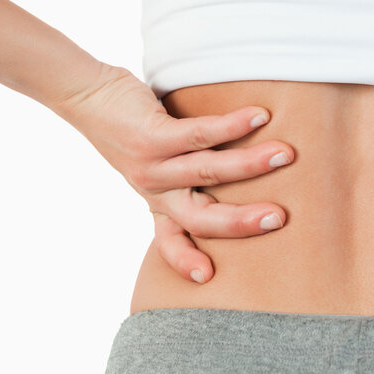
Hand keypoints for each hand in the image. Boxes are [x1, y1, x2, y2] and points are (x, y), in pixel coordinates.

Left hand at [57, 64, 294, 282]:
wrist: (88, 95)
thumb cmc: (136, 129)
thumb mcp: (161, 165)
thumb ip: (196, 173)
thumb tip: (256, 169)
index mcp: (159, 202)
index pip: (171, 240)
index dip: (185, 260)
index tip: (208, 277)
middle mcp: (155, 189)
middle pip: (199, 217)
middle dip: (241, 221)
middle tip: (279, 218)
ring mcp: (151, 164)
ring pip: (206, 171)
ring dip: (249, 164)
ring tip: (285, 154)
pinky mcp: (151, 134)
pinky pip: (198, 133)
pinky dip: (231, 125)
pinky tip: (258, 116)